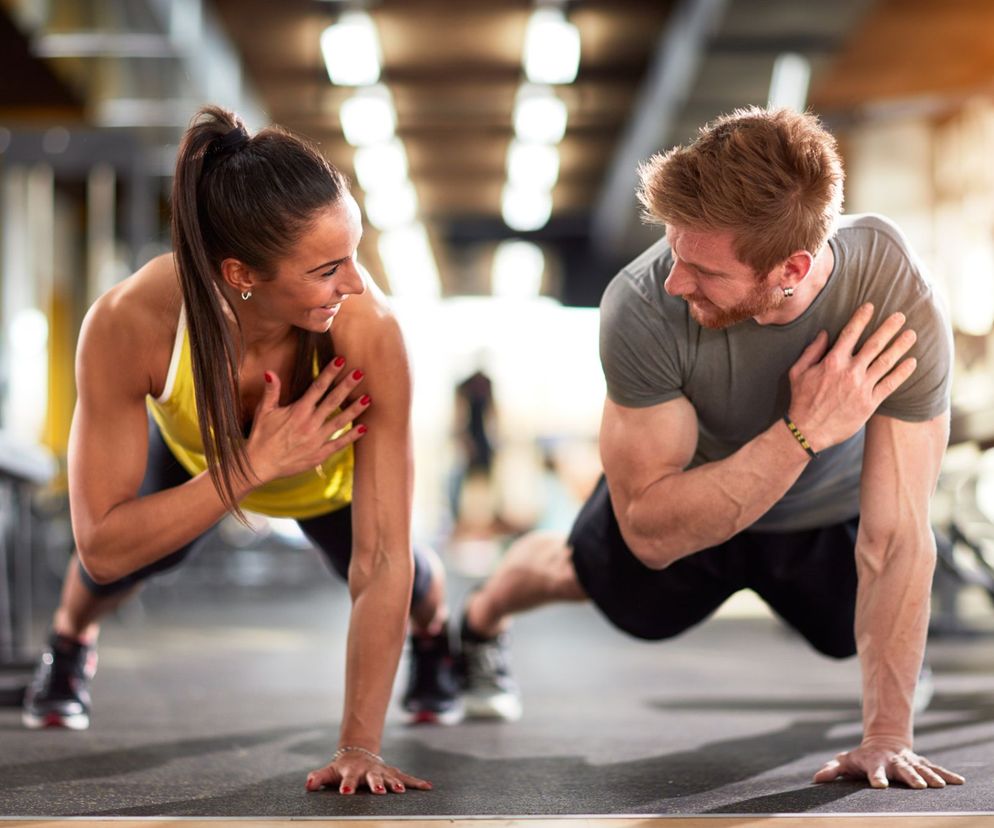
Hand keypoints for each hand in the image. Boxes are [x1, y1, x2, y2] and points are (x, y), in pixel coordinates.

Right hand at [245, 358, 369, 484]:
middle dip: (347, 386)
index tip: (341, 360)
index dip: (330, 372)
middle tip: (361, 373)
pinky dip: (352, 436)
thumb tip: (270, 372)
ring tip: (368, 399)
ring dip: (355, 409)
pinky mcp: (319, 454)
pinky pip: (339, 444)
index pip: (317, 387)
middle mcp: (309, 424)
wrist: (259, 465)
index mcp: (298, 411)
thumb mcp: (263, 411)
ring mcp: (316, 440)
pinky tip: (364, 428)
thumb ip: (271, 391)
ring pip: (340, 421)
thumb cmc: (260, 436)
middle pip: (333, 401)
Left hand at [305, 750, 431, 794]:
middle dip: (376, 784)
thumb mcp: (329, 771)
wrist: (358, 752)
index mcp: (352, 771)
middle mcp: (369, 770)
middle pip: (372, 778)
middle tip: (379, 791)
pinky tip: (428, 787)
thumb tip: (308, 784)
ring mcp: (382, 771)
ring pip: (390, 777)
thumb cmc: (342, 767)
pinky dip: (417, 782)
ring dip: (395, 784)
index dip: (347, 785)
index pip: (348, 779)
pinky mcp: (392, 773)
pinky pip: (406, 778)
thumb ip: (318, 777)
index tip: (345, 792)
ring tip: (400, 792)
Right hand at [787, 303, 916, 451]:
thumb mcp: (798, 372)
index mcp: (832, 362)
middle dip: (889, 328)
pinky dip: (902, 373)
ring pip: (886, 362)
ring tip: (911, 335)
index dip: (861, 318)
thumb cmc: (801, 400)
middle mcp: (850, 372)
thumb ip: (811, 351)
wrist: (807, 430)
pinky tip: (912, 363)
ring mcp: (862, 388)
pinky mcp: (870, 403)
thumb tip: (824, 333)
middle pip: (874, 345)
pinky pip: (890, 385)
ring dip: (900, 346)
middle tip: (901, 316)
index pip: (850, 333)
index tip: (871, 306)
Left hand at [813, 741, 964, 788]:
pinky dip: (946, 775)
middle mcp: (893, 762)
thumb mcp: (846, 761)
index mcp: (875, 762)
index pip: (874, 770)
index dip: (876, 777)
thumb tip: (816, 779)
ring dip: (930, 777)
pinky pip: (935, 768)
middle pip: (902, 770)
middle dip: (910, 777)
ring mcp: (908, 762)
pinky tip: (958, 782)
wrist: (883, 742)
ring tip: (939, 786)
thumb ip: (833, 770)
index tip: (879, 785)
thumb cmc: (862, 757)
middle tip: (918, 787)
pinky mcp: (921, 763)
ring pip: (920, 769)